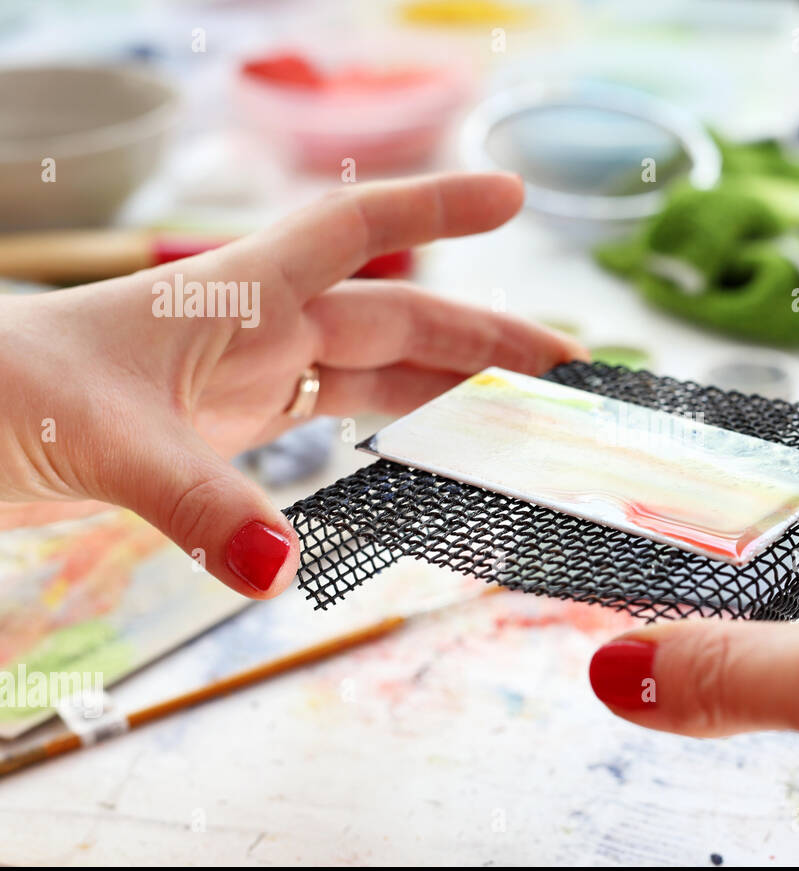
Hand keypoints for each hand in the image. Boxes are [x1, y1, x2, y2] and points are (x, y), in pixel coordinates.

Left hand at [0, 172, 582, 597]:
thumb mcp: (107, 442)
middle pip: (398, 321)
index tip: (514, 197)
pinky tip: (431, 455)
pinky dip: (392, 436)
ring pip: (377, 373)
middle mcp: (257, 326)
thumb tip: (282, 574)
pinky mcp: (229, 425)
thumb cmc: (7, 398)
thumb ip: (200, 505)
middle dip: (489, 342)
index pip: (356, 230)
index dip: (437, 210)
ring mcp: (246, 375)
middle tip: (573, 375)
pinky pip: (335, 420)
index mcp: (239, 295)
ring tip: (527, 419)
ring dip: (453, 392)